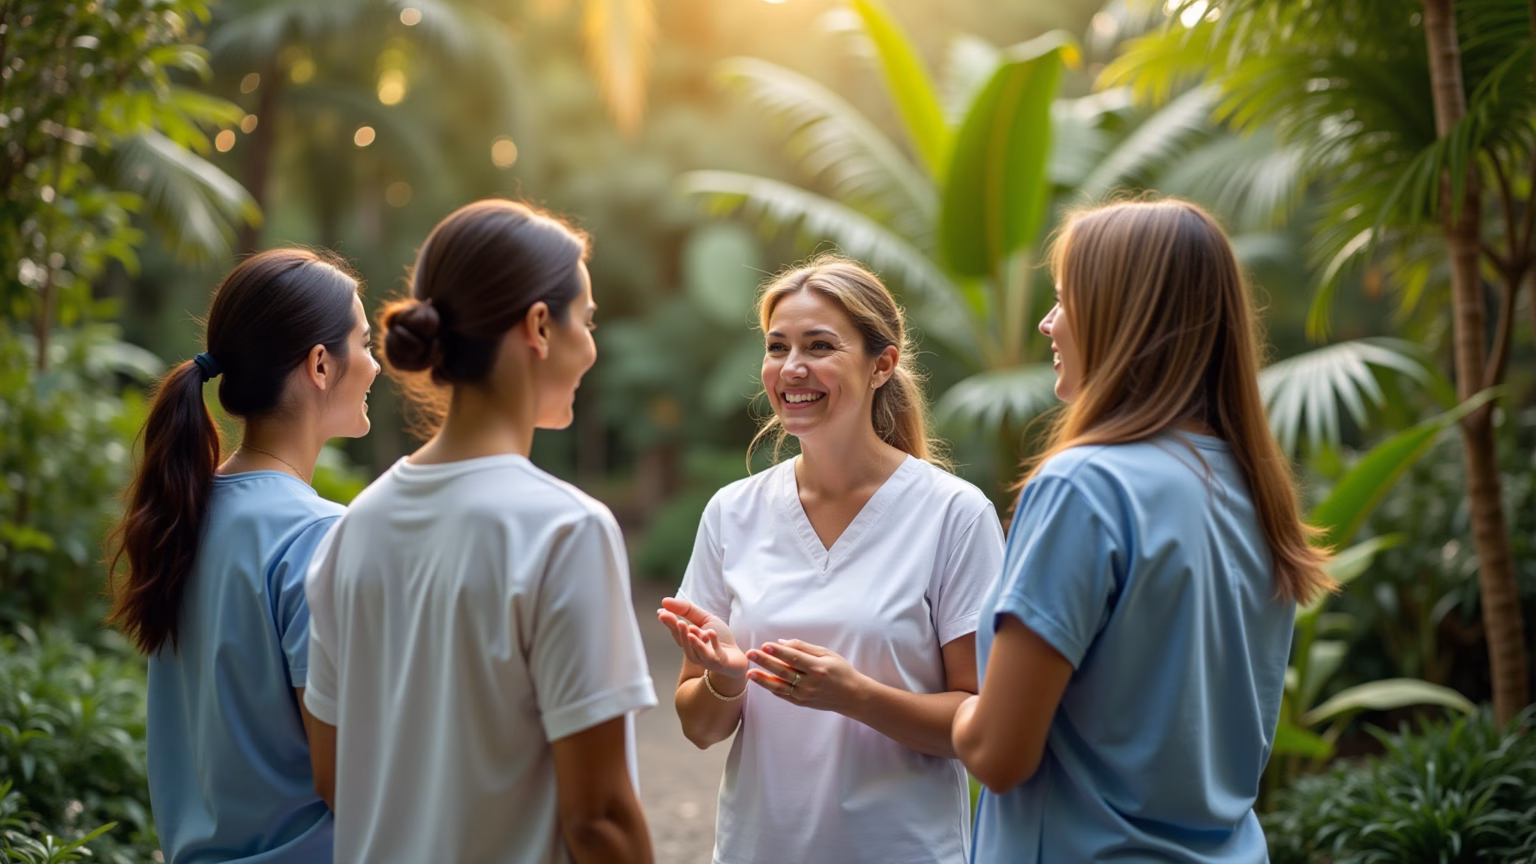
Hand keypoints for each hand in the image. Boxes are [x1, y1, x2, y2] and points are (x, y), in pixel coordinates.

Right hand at [656, 596, 748, 680]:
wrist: (736, 657)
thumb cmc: (719, 637)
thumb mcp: (704, 619)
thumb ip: (686, 609)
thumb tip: (665, 601)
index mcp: (688, 640)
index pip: (676, 631)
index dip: (669, 623)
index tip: (662, 613)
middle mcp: (694, 651)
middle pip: (684, 643)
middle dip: (680, 632)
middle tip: (678, 621)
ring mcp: (706, 659)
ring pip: (696, 652)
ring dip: (693, 641)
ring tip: (690, 629)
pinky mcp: (720, 662)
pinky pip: (715, 655)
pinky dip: (713, 643)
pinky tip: (711, 633)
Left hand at [746, 639, 866, 713]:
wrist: (852, 696)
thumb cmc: (841, 671)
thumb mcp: (827, 654)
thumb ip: (805, 648)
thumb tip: (782, 643)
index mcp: (818, 668)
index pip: (794, 658)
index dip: (778, 652)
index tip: (765, 645)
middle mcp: (810, 683)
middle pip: (783, 671)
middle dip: (765, 662)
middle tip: (751, 653)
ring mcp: (805, 695)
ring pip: (779, 686)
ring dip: (763, 679)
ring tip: (750, 672)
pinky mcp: (801, 702)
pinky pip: (784, 695)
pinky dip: (772, 688)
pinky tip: (762, 681)